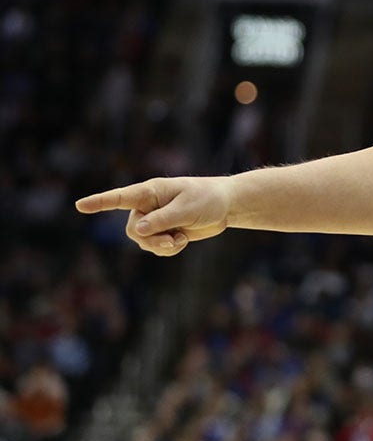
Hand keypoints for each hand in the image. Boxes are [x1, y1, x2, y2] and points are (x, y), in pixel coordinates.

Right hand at [76, 177, 232, 255]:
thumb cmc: (207, 198)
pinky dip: (168, 248)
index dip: (99, 202)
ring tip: (180, 239)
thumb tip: (138, 230)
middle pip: (133, 229)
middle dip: (151, 239)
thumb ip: (163, 219)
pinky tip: (181, 241)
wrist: (225, 206)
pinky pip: (156, 247)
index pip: (120, 197)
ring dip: (161, 246)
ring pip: (143, 241)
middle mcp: (147, 206)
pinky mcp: (163, 232)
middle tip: (173, 240)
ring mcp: (154, 220)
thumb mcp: (187, 208)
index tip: (80, 205)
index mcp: (150, 192)